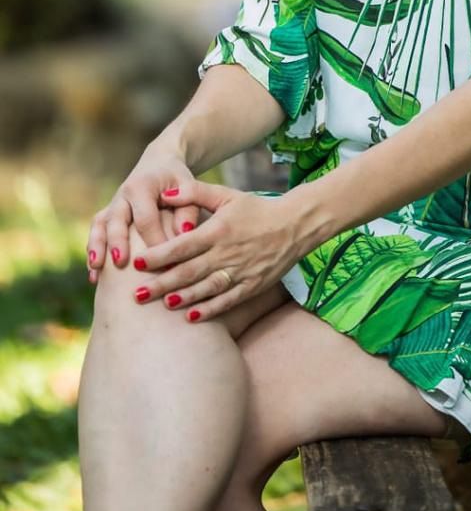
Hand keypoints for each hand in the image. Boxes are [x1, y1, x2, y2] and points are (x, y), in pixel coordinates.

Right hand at [85, 148, 201, 282]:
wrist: (159, 164)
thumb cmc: (178, 179)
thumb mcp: (188, 186)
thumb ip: (188, 208)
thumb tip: (183, 233)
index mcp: (142, 186)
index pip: (146, 218)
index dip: (155, 240)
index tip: (166, 263)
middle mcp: (122, 195)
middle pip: (116, 220)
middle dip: (117, 242)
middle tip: (120, 263)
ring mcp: (112, 205)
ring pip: (100, 226)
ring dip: (97, 248)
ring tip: (97, 272)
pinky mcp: (107, 215)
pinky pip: (96, 232)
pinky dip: (94, 252)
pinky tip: (95, 277)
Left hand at [131, 179, 301, 321]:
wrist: (295, 225)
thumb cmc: (256, 209)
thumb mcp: (226, 195)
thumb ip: (195, 193)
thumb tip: (165, 193)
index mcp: (218, 230)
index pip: (182, 246)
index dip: (158, 255)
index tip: (137, 262)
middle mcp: (227, 253)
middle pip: (189, 271)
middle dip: (161, 284)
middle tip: (136, 295)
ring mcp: (240, 271)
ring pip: (206, 288)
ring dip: (183, 298)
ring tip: (162, 304)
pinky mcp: (252, 286)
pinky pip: (227, 300)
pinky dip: (209, 309)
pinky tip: (191, 316)